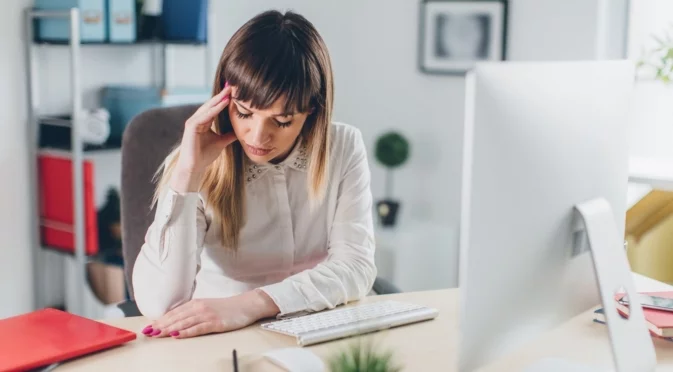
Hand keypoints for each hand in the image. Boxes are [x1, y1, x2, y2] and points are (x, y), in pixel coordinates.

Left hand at [142, 289, 279, 338]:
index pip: (174, 313)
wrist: (246, 305)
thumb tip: (176, 320)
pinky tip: (177, 335)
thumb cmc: (227, 308)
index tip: (148, 326)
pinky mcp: (215, 323)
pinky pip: (197, 328)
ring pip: (183, 323)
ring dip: (168, 329)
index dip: (160, 320)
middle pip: (176, 318)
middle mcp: (199, 307)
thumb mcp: (207, 306)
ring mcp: (207, 315)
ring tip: (157, 334)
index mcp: (196, 303)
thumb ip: (192, 312)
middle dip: (160, 325)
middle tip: (147, 332)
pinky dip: (186, 332)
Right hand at [170, 85, 236, 191]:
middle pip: (211, 104)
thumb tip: (240, 131)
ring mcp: (193, 122)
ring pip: (208, 108)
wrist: (195, 167)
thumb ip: (229, 135)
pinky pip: (204, 115)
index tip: (235, 93)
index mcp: (204, 122)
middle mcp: (197, 119)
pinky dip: (214, 109)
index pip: (215, 108)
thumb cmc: (204, 155)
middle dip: (221, 96)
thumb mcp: (221, 142)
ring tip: (229, 92)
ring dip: (219, 99)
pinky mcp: (191, 126)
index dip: (224, 100)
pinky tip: (223, 103)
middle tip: (232, 87)